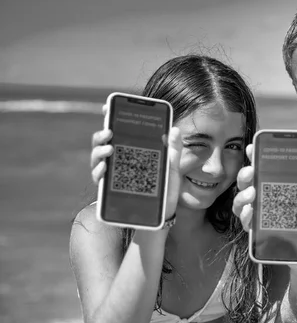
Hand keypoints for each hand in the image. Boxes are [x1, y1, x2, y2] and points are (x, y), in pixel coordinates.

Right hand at [90, 104, 183, 218]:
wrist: (162, 216)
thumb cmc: (166, 191)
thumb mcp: (173, 169)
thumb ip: (173, 150)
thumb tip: (174, 129)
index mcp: (133, 151)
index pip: (119, 132)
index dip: (111, 118)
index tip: (106, 106)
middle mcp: (119, 161)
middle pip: (103, 142)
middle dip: (102, 134)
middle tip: (109, 131)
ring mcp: (113, 175)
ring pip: (97, 158)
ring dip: (99, 151)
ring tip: (109, 148)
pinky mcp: (110, 190)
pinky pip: (99, 179)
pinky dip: (99, 172)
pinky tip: (104, 169)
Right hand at [232, 144, 296, 272]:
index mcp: (284, 197)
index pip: (269, 175)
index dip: (258, 159)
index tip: (253, 147)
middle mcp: (269, 206)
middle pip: (251, 185)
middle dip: (246, 175)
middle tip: (251, 171)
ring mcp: (261, 220)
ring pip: (242, 203)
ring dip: (243, 196)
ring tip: (251, 193)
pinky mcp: (258, 236)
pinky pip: (246, 224)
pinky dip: (245, 217)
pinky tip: (249, 214)